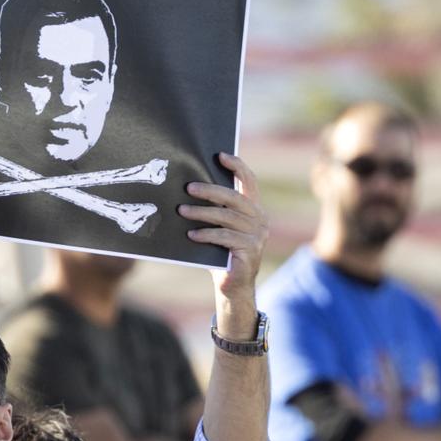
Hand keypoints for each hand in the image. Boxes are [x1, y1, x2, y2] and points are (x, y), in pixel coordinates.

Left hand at [180, 152, 266, 337]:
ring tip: (181, 211)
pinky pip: (224, 237)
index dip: (237, 166)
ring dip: (202, 213)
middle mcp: (259, 219)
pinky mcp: (250, 250)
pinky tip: (191, 234)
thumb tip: (189, 188)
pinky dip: (206, 234)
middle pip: (234, 197)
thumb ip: (215, 210)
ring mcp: (257, 235)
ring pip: (227, 217)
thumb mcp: (219, 227)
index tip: (219, 155)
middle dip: (210, 190)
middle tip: (188, 188)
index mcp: (253, 209)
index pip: (249, 181)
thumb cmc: (221, 253)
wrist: (233, 285)